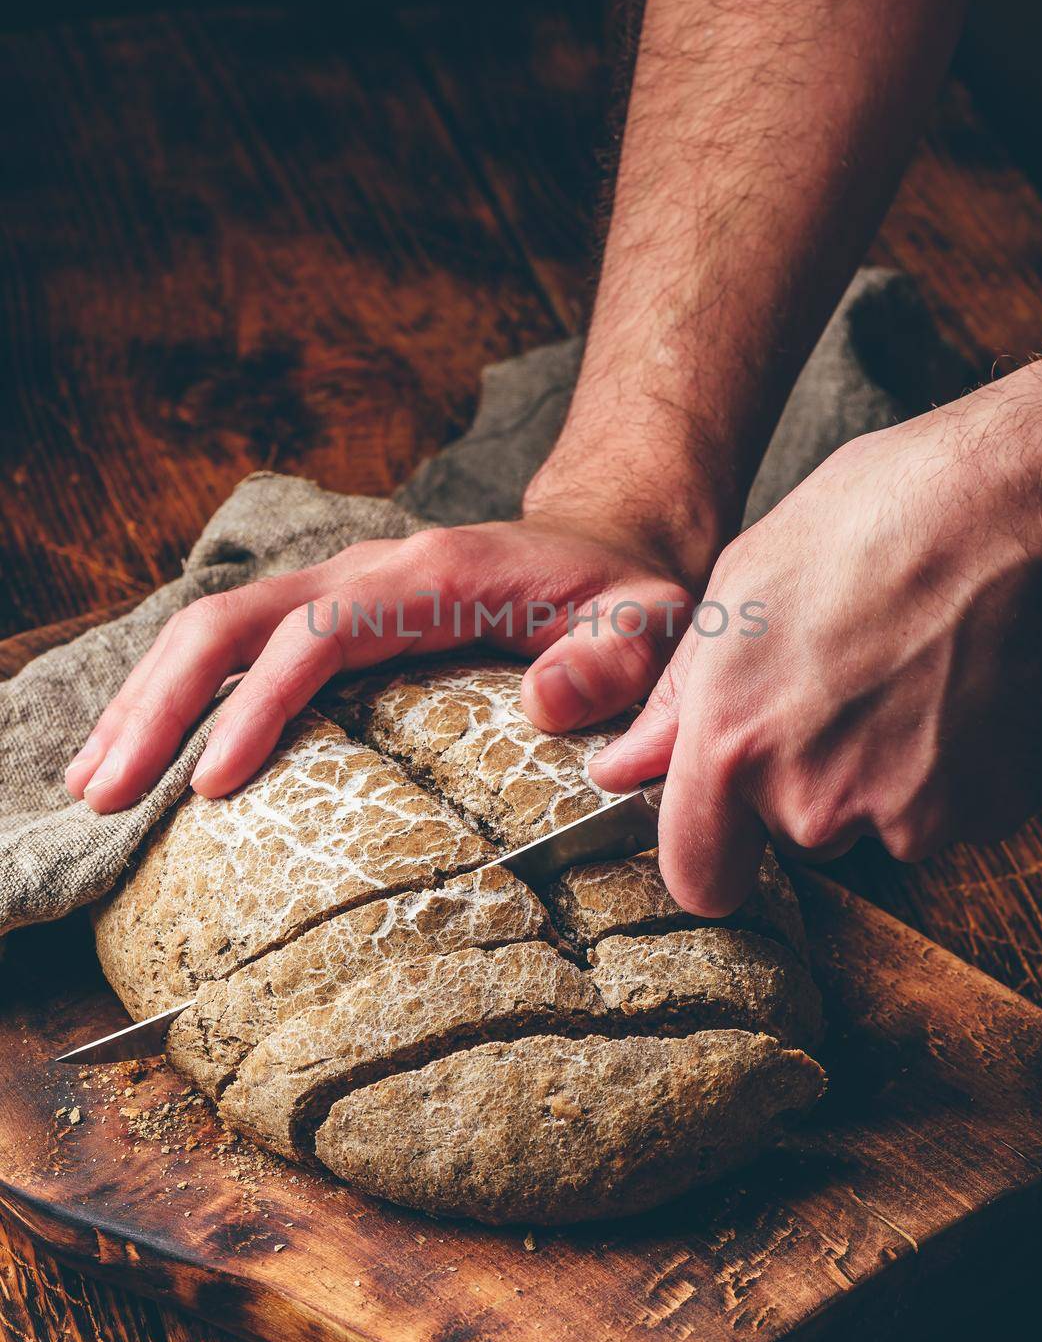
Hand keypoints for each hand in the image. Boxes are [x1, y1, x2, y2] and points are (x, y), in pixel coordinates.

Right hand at [66, 511, 695, 812]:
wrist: (604, 546)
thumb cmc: (625, 596)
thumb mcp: (651, 624)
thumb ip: (617, 661)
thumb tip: (546, 705)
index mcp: (430, 578)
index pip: (320, 631)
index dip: (261, 702)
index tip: (214, 784)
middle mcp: (365, 572)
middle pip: (232, 619)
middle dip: (161, 703)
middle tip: (103, 795)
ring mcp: (337, 589)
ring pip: (213, 626)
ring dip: (146, 699)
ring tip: (90, 784)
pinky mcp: (327, 614)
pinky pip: (233, 644)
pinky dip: (174, 693)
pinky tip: (136, 747)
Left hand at [590, 361, 1041, 915]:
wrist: (1004, 504)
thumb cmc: (869, 521)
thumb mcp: (738, 590)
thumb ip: (675, 702)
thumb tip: (622, 767)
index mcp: (736, 744)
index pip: (700, 880)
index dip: (711, 852)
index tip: (726, 822)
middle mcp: (816, 800)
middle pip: (794, 835)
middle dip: (805, 777)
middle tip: (837, 682)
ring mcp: (909, 814)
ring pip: (873, 821)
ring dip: (878, 771)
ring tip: (899, 672)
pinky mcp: (985, 810)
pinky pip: (944, 810)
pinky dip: (945, 766)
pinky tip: (949, 687)